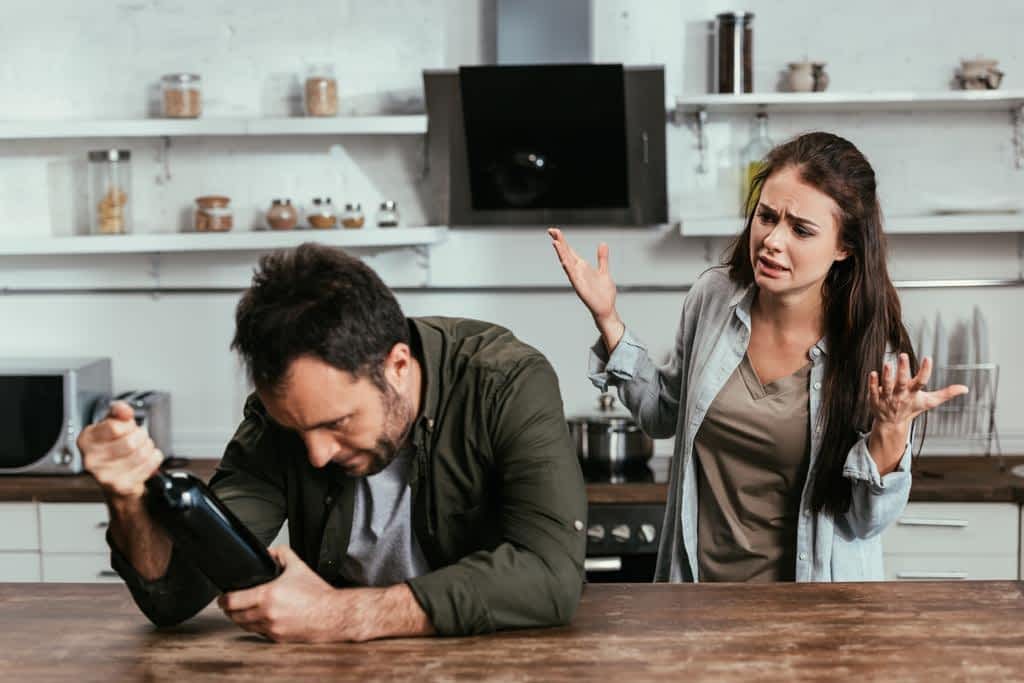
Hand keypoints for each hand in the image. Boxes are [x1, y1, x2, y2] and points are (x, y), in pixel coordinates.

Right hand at [78, 401, 163, 500]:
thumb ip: (119, 412)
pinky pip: (151, 464)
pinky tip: (145, 459)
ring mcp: (106, 475)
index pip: (115, 427)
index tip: (128, 426)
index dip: (128, 425)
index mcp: (87, 440)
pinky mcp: (123, 486)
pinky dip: (154, 458)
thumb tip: (124, 410)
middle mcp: (92, 460)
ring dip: (148, 447)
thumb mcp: (112, 424)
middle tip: (138, 438)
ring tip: (141, 448)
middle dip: (141, 436)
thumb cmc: (112, 447)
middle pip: (131, 442)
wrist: (114, 478)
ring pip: (142, 454)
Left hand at [218, 546, 432, 642]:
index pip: (234, 600)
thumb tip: (270, 551)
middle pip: (235, 615)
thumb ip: (282, 554)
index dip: (224, 599)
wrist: (333, 614)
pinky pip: (258, 633)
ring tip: (240, 612)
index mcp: (268, 595)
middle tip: (228, 604)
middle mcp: (267, 614)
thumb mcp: (299, 567)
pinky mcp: (277, 638)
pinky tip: (258, 619)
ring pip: (245, 626)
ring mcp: (271, 628)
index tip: (222, 597)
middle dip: (229, 610)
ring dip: (240, 619)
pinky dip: (255, 626)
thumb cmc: (317, 594)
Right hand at [547, 227, 623, 345]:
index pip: (570, 251)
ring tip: (555, 242)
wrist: (606, 308)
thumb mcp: (604, 271)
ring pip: (567, 263)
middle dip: (559, 242)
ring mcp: (577, 279)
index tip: (555, 231)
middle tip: (551, 230)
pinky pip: (573, 276)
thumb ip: (602, 258)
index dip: (563, 241)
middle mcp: (577, 272)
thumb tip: (602, 244)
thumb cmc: (604, 293)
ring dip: (561, 253)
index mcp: (582, 267)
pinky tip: (564, 260)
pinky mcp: (580, 287)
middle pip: (566, 254)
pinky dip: (568, 267)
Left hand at [869, 354, 967, 427]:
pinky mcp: (875, 398)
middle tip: (903, 355)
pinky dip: (872, 383)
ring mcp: (887, 397)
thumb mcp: (928, 401)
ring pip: (887, 386)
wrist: (892, 423)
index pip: (921, 382)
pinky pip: (872, 391)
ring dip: (887, 376)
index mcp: (914, 393)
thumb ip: (945, 394)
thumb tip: (965, 389)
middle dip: (903, 370)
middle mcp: (900, 394)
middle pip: (902, 382)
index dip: (925, 371)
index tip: (928, 358)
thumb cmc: (910, 408)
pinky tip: (872, 373)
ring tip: (887, 363)